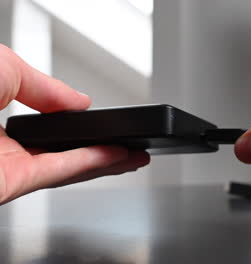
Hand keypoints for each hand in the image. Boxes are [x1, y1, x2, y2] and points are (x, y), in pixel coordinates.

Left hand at [0, 45, 149, 203]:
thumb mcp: (6, 67)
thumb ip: (46, 86)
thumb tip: (80, 102)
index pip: (47, 130)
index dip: (80, 128)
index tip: (105, 122)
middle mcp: (4, 148)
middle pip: (65, 154)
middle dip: (104, 152)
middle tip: (133, 147)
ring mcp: (7, 168)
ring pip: (68, 169)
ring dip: (108, 162)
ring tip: (137, 156)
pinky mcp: (11, 184)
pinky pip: (61, 172)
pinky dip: (94, 163)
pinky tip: (118, 156)